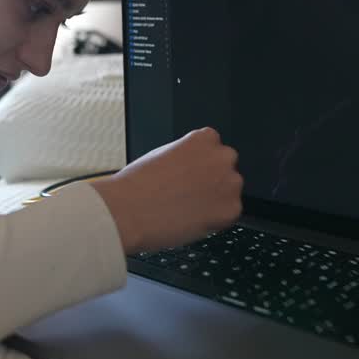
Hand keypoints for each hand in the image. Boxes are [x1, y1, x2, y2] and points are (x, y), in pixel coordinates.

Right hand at [92, 128, 242, 253]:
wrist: (128, 209)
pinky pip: (228, 215)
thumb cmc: (137, 184)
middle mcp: (222, 157)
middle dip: (212, 181)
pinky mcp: (230, 210)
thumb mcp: (164, 154)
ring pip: (229, 193)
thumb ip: (188, 158)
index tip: (189, 176)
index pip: (214, 149)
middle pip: (225, 169)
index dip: (200, 166)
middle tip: (188, 194)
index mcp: (205, 138)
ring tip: (186, 208)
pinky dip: (214, 221)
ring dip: (214, 200)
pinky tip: (191, 219)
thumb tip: (197, 171)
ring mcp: (230, 183)